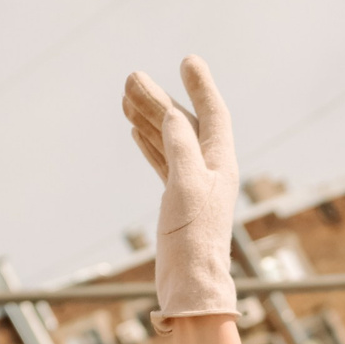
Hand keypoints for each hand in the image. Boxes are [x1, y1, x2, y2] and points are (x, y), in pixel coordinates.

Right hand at [123, 56, 238, 320]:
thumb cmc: (193, 238)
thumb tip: (172, 115)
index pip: (212, 113)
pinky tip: (135, 131)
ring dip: (148, 118)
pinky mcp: (178, 201)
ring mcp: (193, 184)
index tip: (186, 60)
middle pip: (182, 123)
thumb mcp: (187, 186)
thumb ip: (180, 148)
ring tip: (124, 96)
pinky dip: (150, 144)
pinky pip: (163, 162)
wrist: (191, 283)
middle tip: (131, 76)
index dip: (200, 85)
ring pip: (168, 141)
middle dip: (158, 98)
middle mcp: (209, 169)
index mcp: (219, 162)